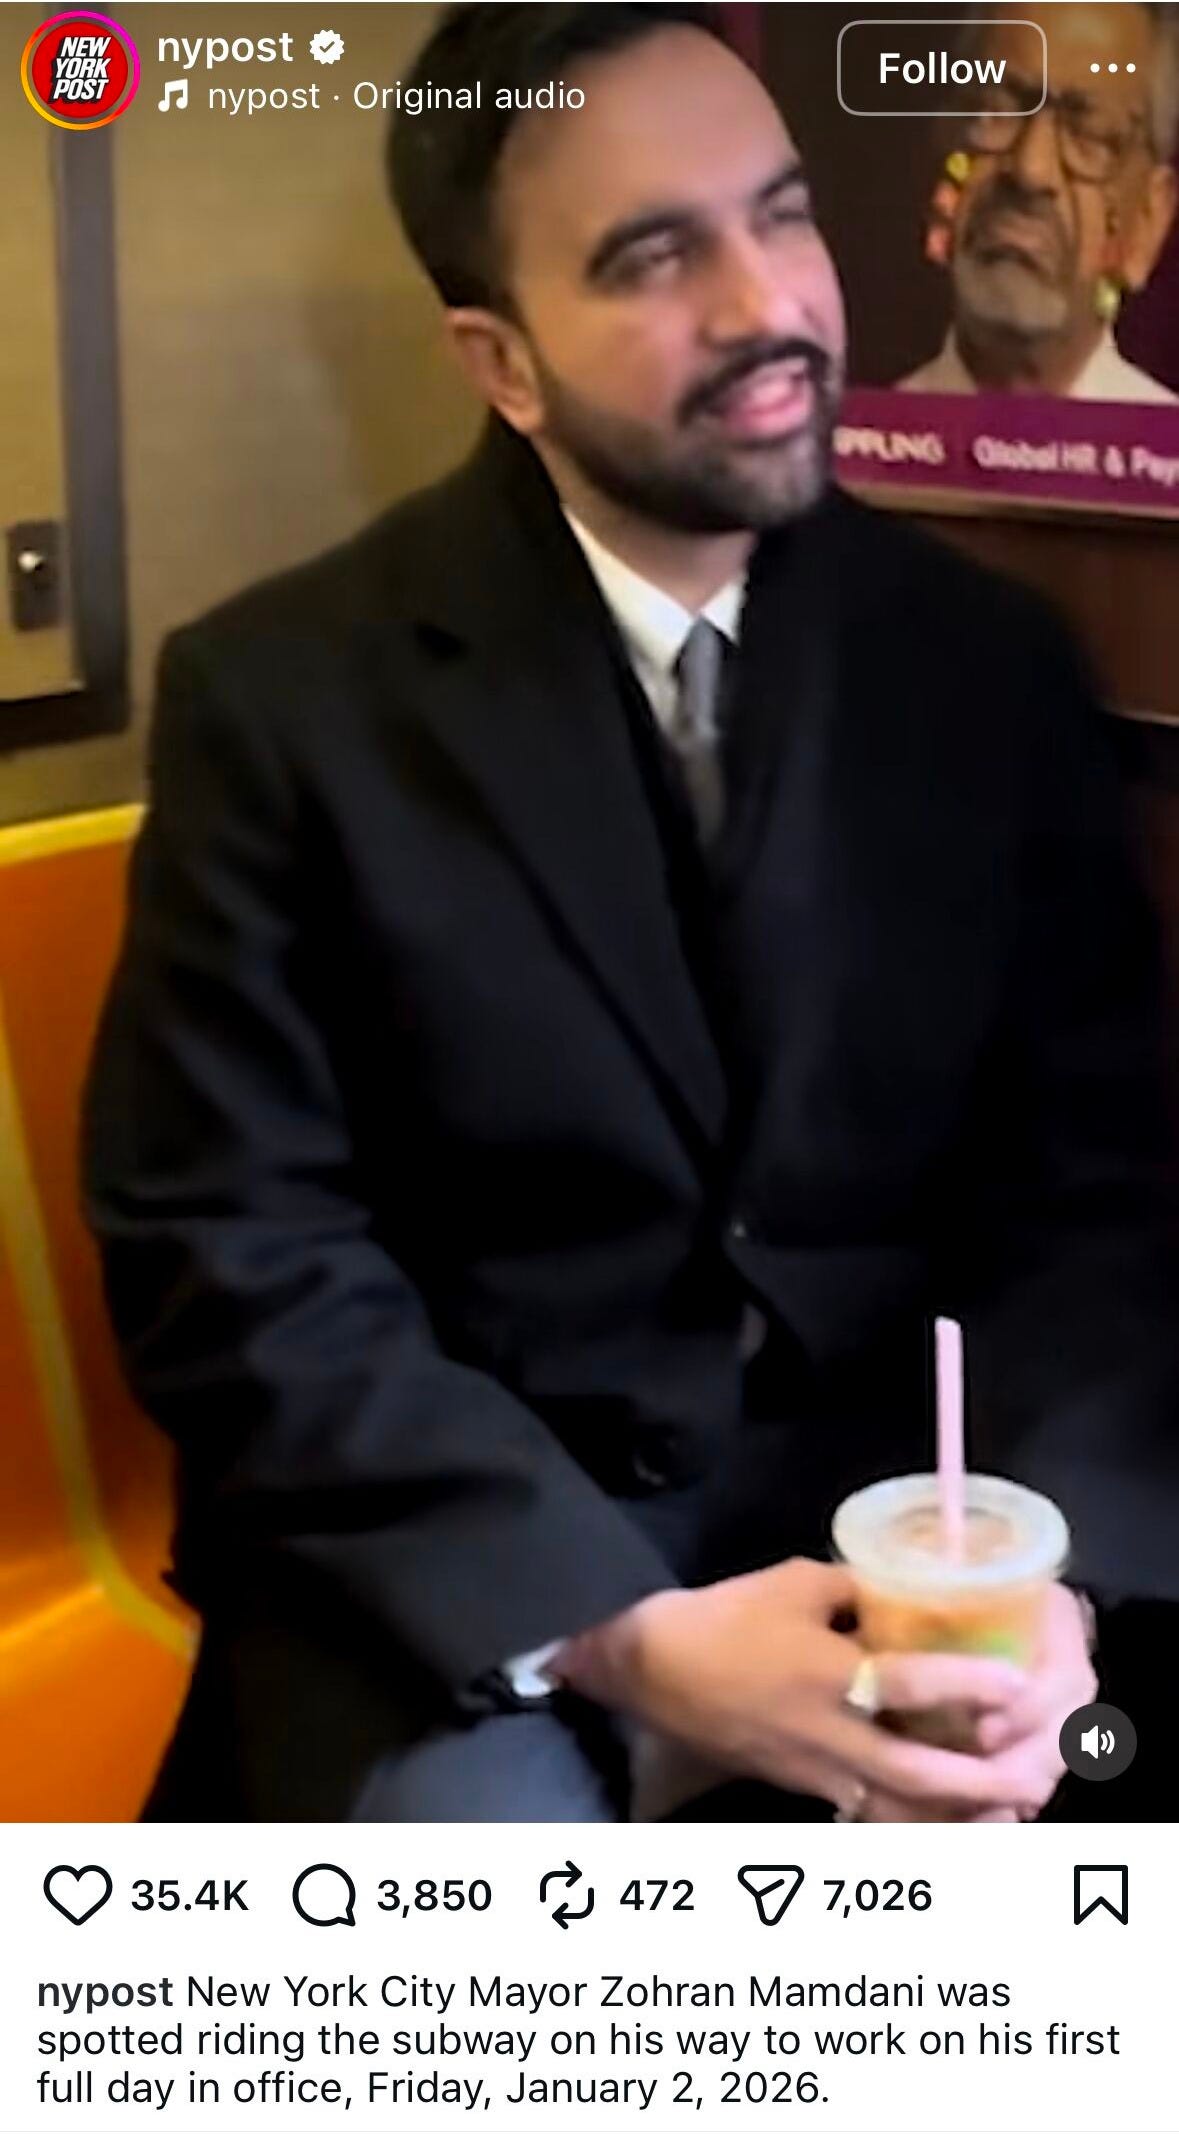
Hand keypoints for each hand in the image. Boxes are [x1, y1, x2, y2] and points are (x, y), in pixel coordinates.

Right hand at [552, 1558, 1054, 1817]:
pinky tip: (943, 1817)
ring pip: (895, 1809)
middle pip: (914, 1774)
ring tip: (1005, 1811)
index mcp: (826, 1672)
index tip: (1016, 1685)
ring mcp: (815, 1770)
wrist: (651, 1671)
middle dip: (977, 1783)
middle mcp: (828, 1732)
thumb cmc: (723, 1619)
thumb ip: (855, 1590)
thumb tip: (904, 1593)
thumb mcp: (793, 1582)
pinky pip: (868, 1813)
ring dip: (953, 1815)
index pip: (907, 1684)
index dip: (966, 1686)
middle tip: (1031, 1779)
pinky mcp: (803, 1787)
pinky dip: (912, 1820)